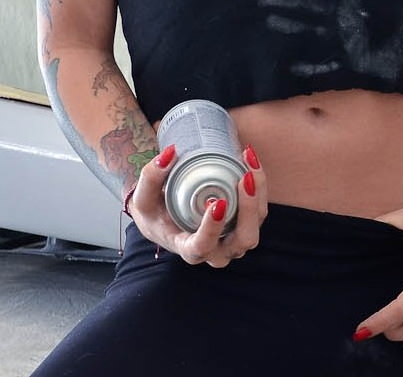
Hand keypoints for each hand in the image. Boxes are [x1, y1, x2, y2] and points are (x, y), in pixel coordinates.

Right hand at [124, 145, 266, 267]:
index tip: (216, 203)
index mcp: (189, 249)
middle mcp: (216, 250)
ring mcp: (232, 239)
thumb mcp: (143, 197)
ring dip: (258, 194)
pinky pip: (258, 210)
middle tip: (245, 178)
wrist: (165, 216)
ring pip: (256, 225)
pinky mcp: (243, 224)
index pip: (203, 247)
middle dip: (249, 210)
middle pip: (243, 240)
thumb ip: (151, 176)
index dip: (212, 229)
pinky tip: (250, 161)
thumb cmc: (153, 211)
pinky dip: (259, 186)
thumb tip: (169, 153)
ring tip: (249, 162)